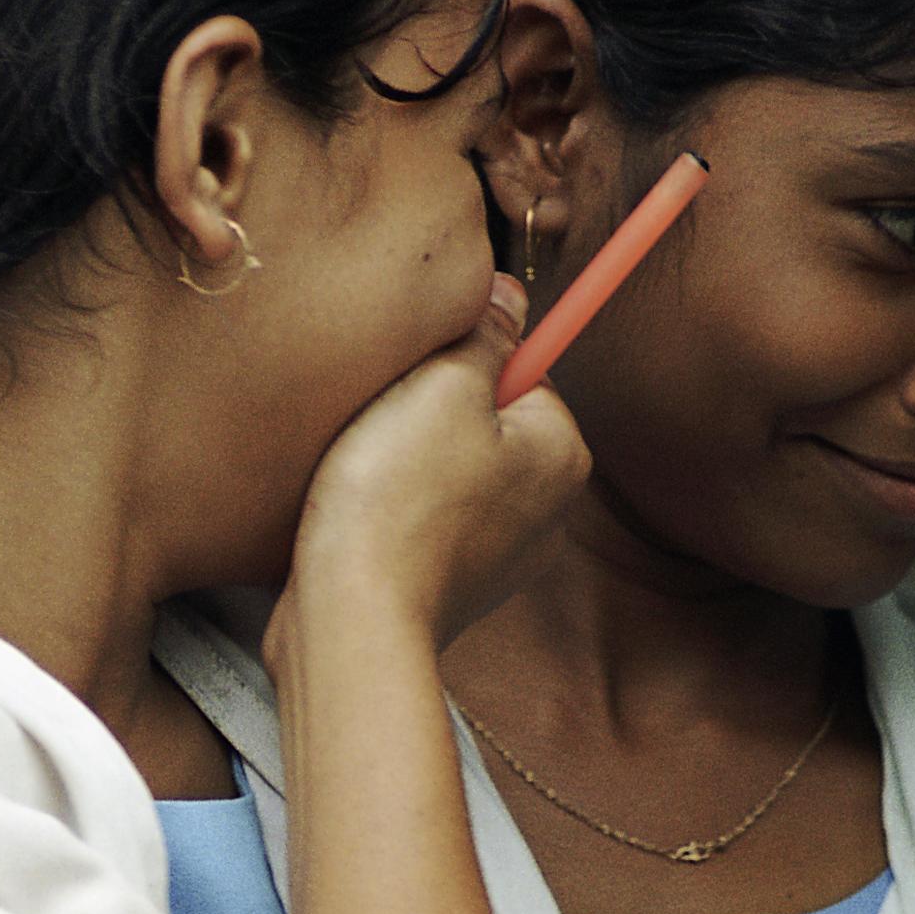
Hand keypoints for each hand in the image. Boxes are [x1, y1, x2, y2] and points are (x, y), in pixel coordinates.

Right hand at [279, 273, 590, 658]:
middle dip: (430, 415)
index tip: (415, 387)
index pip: (519, 368)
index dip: (456, 365)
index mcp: (563, 452)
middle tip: (382, 430)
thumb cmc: (396, 498)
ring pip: (451, 471)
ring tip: (367, 477)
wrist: (352, 620)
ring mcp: (505, 555)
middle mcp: (550, 508)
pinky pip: (428, 520)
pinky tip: (364, 519)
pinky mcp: (456, 586)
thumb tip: (511, 294)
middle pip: (486, 420)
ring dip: (405, 462)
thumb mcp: (441, 385)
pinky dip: (395, 511)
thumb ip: (485, 332)